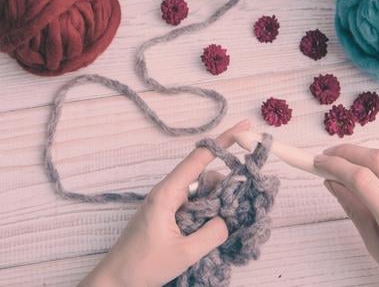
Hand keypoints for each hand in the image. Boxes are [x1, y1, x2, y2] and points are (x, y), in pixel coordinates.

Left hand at [80, 119, 250, 286]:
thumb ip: (212, 233)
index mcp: (167, 193)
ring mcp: (167, 203)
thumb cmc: (143, 265)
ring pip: (201, 191)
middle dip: (225, 183)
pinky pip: (194, 203)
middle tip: (240, 202)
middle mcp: (168, 192)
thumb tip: (229, 219)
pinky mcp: (168, 214)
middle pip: (204, 175)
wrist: (115, 280)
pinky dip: (208, 209)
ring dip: (217, 200)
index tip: (244, 127)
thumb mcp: (184, 253)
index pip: (199, 158)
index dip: (224, 141)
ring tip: (223, 223)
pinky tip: (213, 225)